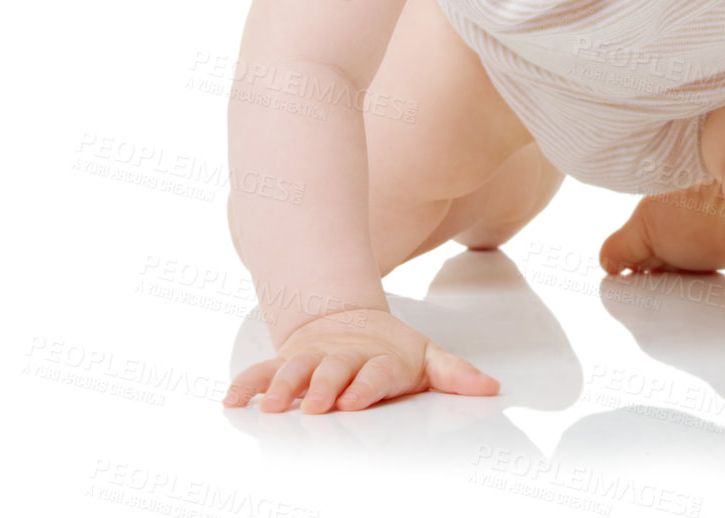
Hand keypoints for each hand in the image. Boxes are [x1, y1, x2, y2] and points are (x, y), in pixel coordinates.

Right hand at [222, 308, 500, 413]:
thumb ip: (453, 374)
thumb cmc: (388, 350)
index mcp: (379, 359)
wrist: (348, 319)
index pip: (375, 372)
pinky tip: (234, 400)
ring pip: (296, 370)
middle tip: (314, 404)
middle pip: (333, 371)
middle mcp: (344, 358)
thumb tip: (491, 388)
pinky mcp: (288, 362)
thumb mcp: (425, 357)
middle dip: (324, 386)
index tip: (356, 399)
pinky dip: (248, 384)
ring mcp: (314, 359)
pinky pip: (263, 371)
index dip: (367, 384)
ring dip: (284, 386)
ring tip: (274, 404)